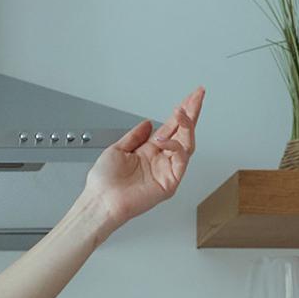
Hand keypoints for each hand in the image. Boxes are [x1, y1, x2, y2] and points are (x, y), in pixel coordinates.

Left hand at [82, 85, 203, 232]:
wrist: (100, 201)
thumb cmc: (104, 182)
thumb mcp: (117, 149)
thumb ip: (134, 136)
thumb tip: (147, 123)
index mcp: (148, 152)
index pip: (171, 128)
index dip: (182, 111)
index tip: (191, 96)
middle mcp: (159, 161)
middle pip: (183, 133)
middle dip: (192, 113)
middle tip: (198, 95)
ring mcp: (165, 172)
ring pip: (187, 145)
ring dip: (186, 126)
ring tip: (181, 113)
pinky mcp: (169, 184)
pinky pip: (181, 161)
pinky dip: (175, 147)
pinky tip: (164, 140)